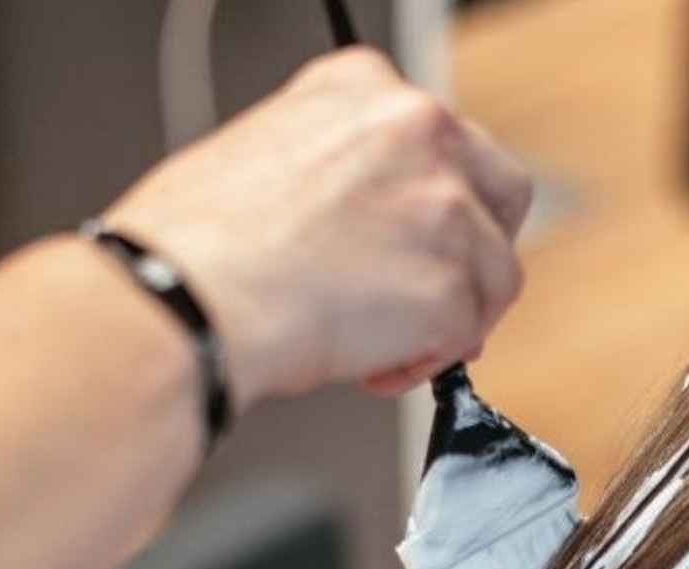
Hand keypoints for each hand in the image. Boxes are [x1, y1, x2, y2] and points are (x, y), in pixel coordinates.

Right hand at [103, 47, 532, 407]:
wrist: (187, 295)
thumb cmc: (199, 244)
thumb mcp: (269, 154)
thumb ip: (346, 176)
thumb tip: (380, 234)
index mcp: (366, 86)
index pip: (443, 141)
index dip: (436, 204)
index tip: (412, 242)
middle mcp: (418, 130)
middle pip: (501, 195)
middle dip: (475, 251)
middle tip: (432, 296)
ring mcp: (443, 209)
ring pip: (494, 277)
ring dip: (448, 319)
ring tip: (377, 342)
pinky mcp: (452, 286)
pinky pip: (465, 340)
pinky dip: (426, 363)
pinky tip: (371, 363)